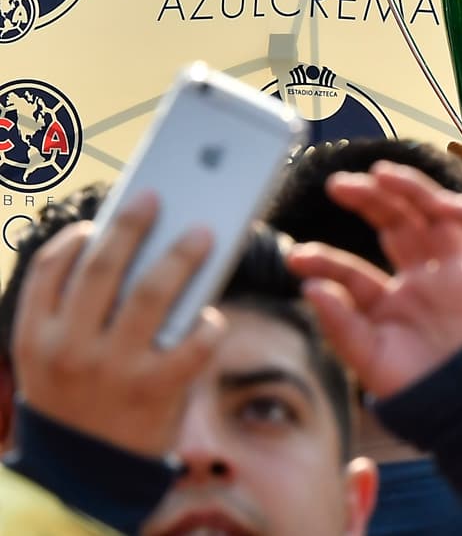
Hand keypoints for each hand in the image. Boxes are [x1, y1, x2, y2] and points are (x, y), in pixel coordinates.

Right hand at [12, 193, 224, 457]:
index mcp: (37, 337)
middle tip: (159, 197)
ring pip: (150, 294)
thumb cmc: (80, 401)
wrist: (89, 475)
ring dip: (180, 257)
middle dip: (132, 226)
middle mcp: (70, 349)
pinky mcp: (156, 389)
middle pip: (104, 269)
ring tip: (203, 234)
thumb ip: (78, 313)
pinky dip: (207, 324)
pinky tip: (214, 314)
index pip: (50, 269)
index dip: (77, 236)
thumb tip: (133, 250)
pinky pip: (191, 343)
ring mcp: (113, 369)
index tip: (102, 217)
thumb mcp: (55, 361)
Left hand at [286, 161, 461, 398]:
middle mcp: (424, 280)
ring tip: (382, 175)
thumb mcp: (370, 360)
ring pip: (438, 217)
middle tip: (338, 185)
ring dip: (413, 191)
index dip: (327, 259)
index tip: (296, 257)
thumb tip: (310, 288)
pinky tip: (439, 203)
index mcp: (391, 303)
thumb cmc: (422, 394)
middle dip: (369, 201)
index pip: (355, 271)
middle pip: (398, 225)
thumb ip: (342, 326)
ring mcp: (458, 275)